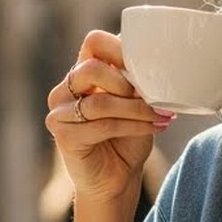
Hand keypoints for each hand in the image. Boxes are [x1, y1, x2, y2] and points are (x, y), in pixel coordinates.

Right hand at [46, 30, 170, 206]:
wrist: (117, 180)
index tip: (148, 64)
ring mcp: (60, 111)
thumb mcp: (137, 103)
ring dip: (136, 110)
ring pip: (101, 102)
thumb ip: (138, 81)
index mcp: (84, 72)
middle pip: (92, 68)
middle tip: (152, 96)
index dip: (120, 48)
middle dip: (127, 83)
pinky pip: (102, 125)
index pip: (94, 42)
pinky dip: (132, 126)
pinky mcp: (63, 135)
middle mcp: (66, 88)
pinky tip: (153, 128)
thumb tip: (158, 63)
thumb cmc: (127, 140)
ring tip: (161, 116)